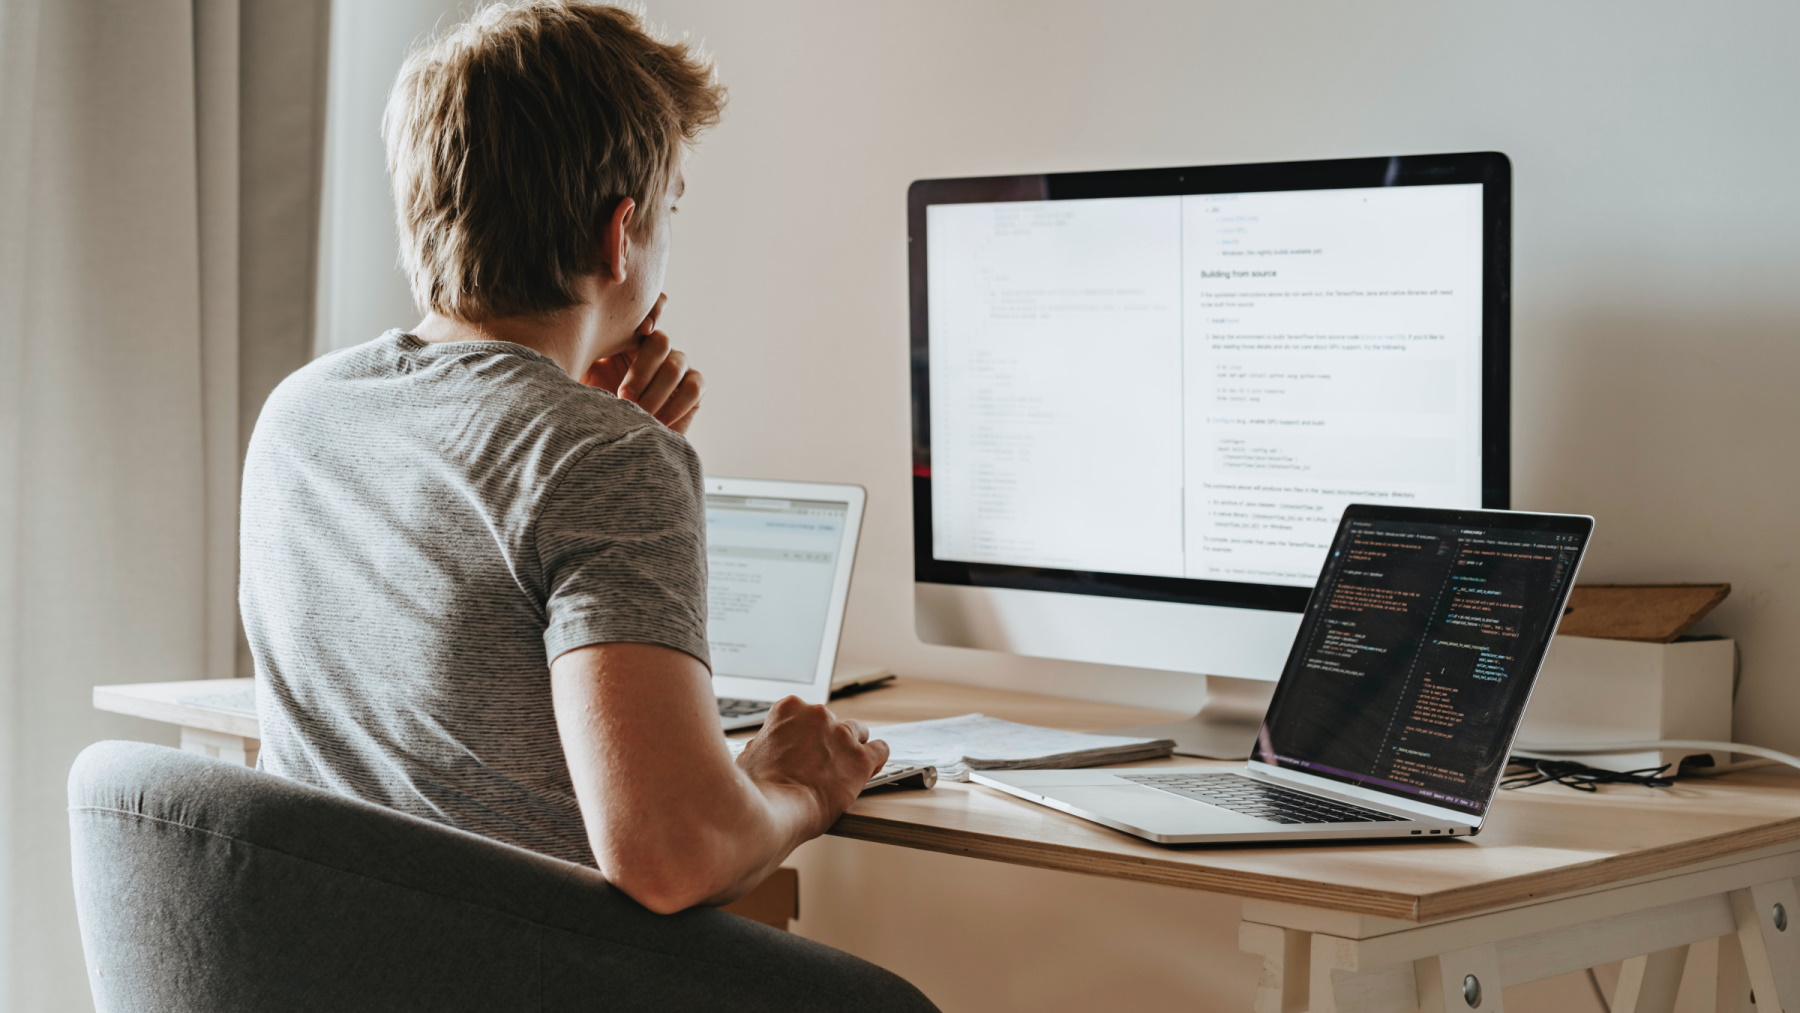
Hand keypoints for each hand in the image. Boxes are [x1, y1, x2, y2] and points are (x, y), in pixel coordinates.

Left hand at [582, 294, 703, 433]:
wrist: (611, 441)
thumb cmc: (592, 407)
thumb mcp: (581, 376)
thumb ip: (581, 353)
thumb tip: (573, 336)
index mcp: (629, 338)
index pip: (649, 309)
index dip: (652, 311)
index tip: (640, 330)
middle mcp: (657, 349)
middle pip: (660, 341)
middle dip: (641, 371)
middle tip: (623, 396)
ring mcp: (678, 367)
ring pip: (676, 366)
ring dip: (655, 392)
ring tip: (636, 413)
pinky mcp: (694, 389)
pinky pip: (693, 388)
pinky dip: (676, 405)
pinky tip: (658, 421)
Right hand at [734, 697, 889, 834]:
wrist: (769, 813)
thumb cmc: (754, 789)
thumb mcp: (748, 755)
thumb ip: (765, 744)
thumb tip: (767, 748)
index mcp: (789, 709)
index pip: (803, 714)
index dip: (803, 734)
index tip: (802, 750)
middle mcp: (818, 715)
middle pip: (831, 722)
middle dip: (827, 740)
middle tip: (820, 764)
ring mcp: (841, 735)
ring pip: (859, 732)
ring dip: (853, 747)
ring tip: (846, 766)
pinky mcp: (860, 759)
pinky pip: (881, 750)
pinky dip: (877, 759)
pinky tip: (871, 768)